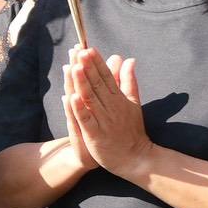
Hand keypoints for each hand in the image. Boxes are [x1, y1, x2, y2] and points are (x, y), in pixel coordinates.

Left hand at [66, 47, 151, 176]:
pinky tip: (71, 97)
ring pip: (91, 99)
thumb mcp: (133, 103)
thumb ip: (128, 81)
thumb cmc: (131, 129)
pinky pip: (86, 120)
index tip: (89, 49)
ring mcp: (104, 121)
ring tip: (75, 67)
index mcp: (119, 99)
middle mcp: (112, 108)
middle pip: (98, 85)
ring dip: (82, 83)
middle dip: (88, 68)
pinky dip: (79, 109)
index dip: (98, 63)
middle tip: (80, 52)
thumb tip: (129, 59)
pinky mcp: (96, 135)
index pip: (107, 77)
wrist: (136, 158)